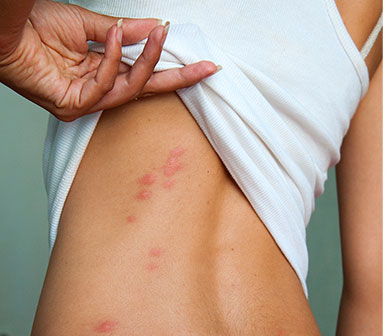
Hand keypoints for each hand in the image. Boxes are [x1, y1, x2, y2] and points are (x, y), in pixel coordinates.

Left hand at [0, 0, 218, 121]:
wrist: (3, 31)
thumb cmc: (34, 27)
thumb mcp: (91, 24)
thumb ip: (124, 32)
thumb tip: (154, 30)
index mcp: (100, 71)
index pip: (143, 73)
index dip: (170, 66)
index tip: (199, 61)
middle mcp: (95, 89)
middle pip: (146, 88)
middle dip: (179, 77)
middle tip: (207, 67)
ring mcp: (85, 100)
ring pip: (131, 87)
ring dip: (148, 60)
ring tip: (159, 34)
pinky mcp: (73, 105)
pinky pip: (105, 85)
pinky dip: (112, 58)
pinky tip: (112, 35)